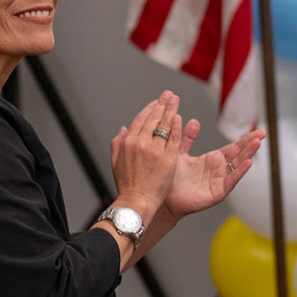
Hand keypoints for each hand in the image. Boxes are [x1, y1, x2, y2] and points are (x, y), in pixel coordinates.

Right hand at [109, 92, 184, 219]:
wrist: (136, 201)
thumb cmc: (127, 186)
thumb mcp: (116, 162)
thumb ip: (117, 144)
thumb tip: (122, 129)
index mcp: (128, 142)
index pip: (140, 120)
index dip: (149, 109)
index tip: (156, 103)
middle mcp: (141, 143)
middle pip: (154, 118)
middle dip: (162, 104)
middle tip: (168, 95)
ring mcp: (155, 150)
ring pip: (164, 125)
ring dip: (171, 110)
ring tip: (175, 100)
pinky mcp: (168, 158)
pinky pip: (174, 138)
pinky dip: (177, 126)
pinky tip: (180, 118)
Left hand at [164, 126, 264, 218]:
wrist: (164, 198)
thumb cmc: (171, 179)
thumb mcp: (180, 153)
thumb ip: (188, 138)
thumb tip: (194, 122)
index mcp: (212, 160)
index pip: (234, 148)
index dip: (245, 139)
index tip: (258, 131)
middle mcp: (218, 170)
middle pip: (239, 155)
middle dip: (251, 144)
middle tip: (263, 133)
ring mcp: (219, 182)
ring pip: (237, 166)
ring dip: (248, 155)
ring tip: (257, 143)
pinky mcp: (217, 193)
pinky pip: (230, 181)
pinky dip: (239, 172)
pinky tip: (248, 163)